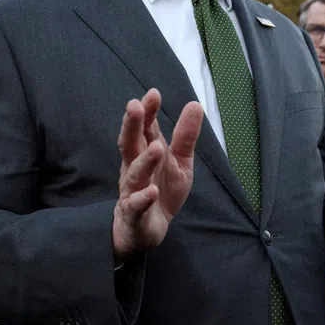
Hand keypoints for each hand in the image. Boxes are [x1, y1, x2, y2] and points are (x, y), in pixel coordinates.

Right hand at [112, 89, 204, 262]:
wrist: (144, 231)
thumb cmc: (161, 190)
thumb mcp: (180, 162)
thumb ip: (185, 136)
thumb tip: (195, 104)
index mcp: (144, 153)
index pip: (145, 129)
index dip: (147, 112)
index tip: (153, 93)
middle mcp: (134, 168)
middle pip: (130, 144)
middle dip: (131, 125)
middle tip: (134, 106)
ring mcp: (132, 191)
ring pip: (134, 174)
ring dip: (145, 161)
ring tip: (157, 147)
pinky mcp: (134, 215)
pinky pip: (136, 206)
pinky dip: (143, 199)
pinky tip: (152, 192)